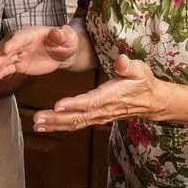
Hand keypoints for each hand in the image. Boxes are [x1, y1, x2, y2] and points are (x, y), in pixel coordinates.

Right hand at [0, 25, 79, 80]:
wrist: (64, 54)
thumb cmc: (66, 42)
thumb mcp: (68, 37)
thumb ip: (63, 35)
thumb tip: (57, 32)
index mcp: (32, 34)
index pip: (21, 38)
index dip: (14, 43)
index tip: (6, 49)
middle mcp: (22, 43)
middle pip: (10, 49)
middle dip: (2, 56)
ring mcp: (19, 54)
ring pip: (7, 60)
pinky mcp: (19, 65)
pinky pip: (9, 68)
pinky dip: (2, 73)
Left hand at [35, 54, 163, 131]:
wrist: (151, 101)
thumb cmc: (143, 82)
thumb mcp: (140, 70)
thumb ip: (129, 66)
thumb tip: (121, 61)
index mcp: (111, 96)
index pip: (90, 102)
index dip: (74, 105)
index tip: (57, 106)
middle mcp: (102, 109)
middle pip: (77, 116)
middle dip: (56, 119)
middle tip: (37, 119)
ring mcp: (98, 116)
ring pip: (74, 123)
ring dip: (54, 124)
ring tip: (36, 124)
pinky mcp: (95, 118)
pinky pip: (76, 124)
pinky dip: (59, 126)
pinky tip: (44, 127)